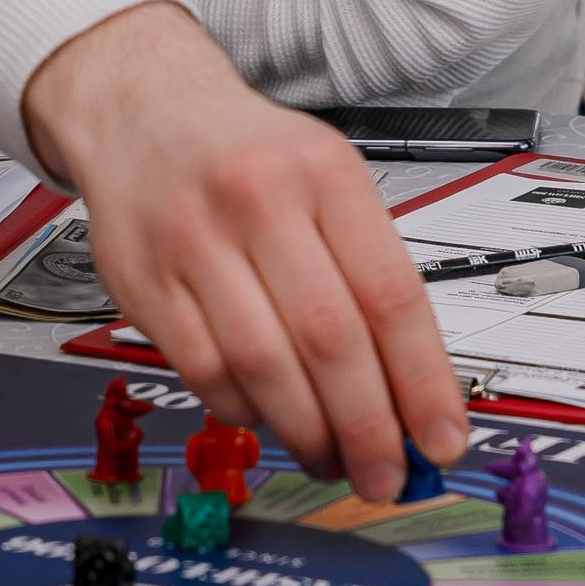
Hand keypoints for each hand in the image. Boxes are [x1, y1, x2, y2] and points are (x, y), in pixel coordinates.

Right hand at [24, 3, 468, 497]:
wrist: (141, 111)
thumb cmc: (248, 156)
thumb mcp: (325, 179)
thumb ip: (368, 273)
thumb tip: (415, 392)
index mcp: (325, 173)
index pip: (390, 295)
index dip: (423, 381)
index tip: (443, 439)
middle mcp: (259, 199)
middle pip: (329, 339)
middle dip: (367, 427)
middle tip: (386, 475)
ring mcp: (193, 239)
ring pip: (263, 365)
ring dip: (307, 432)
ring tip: (330, 457)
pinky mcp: (143, 280)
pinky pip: (205, 371)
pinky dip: (244, 410)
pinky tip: (266, 415)